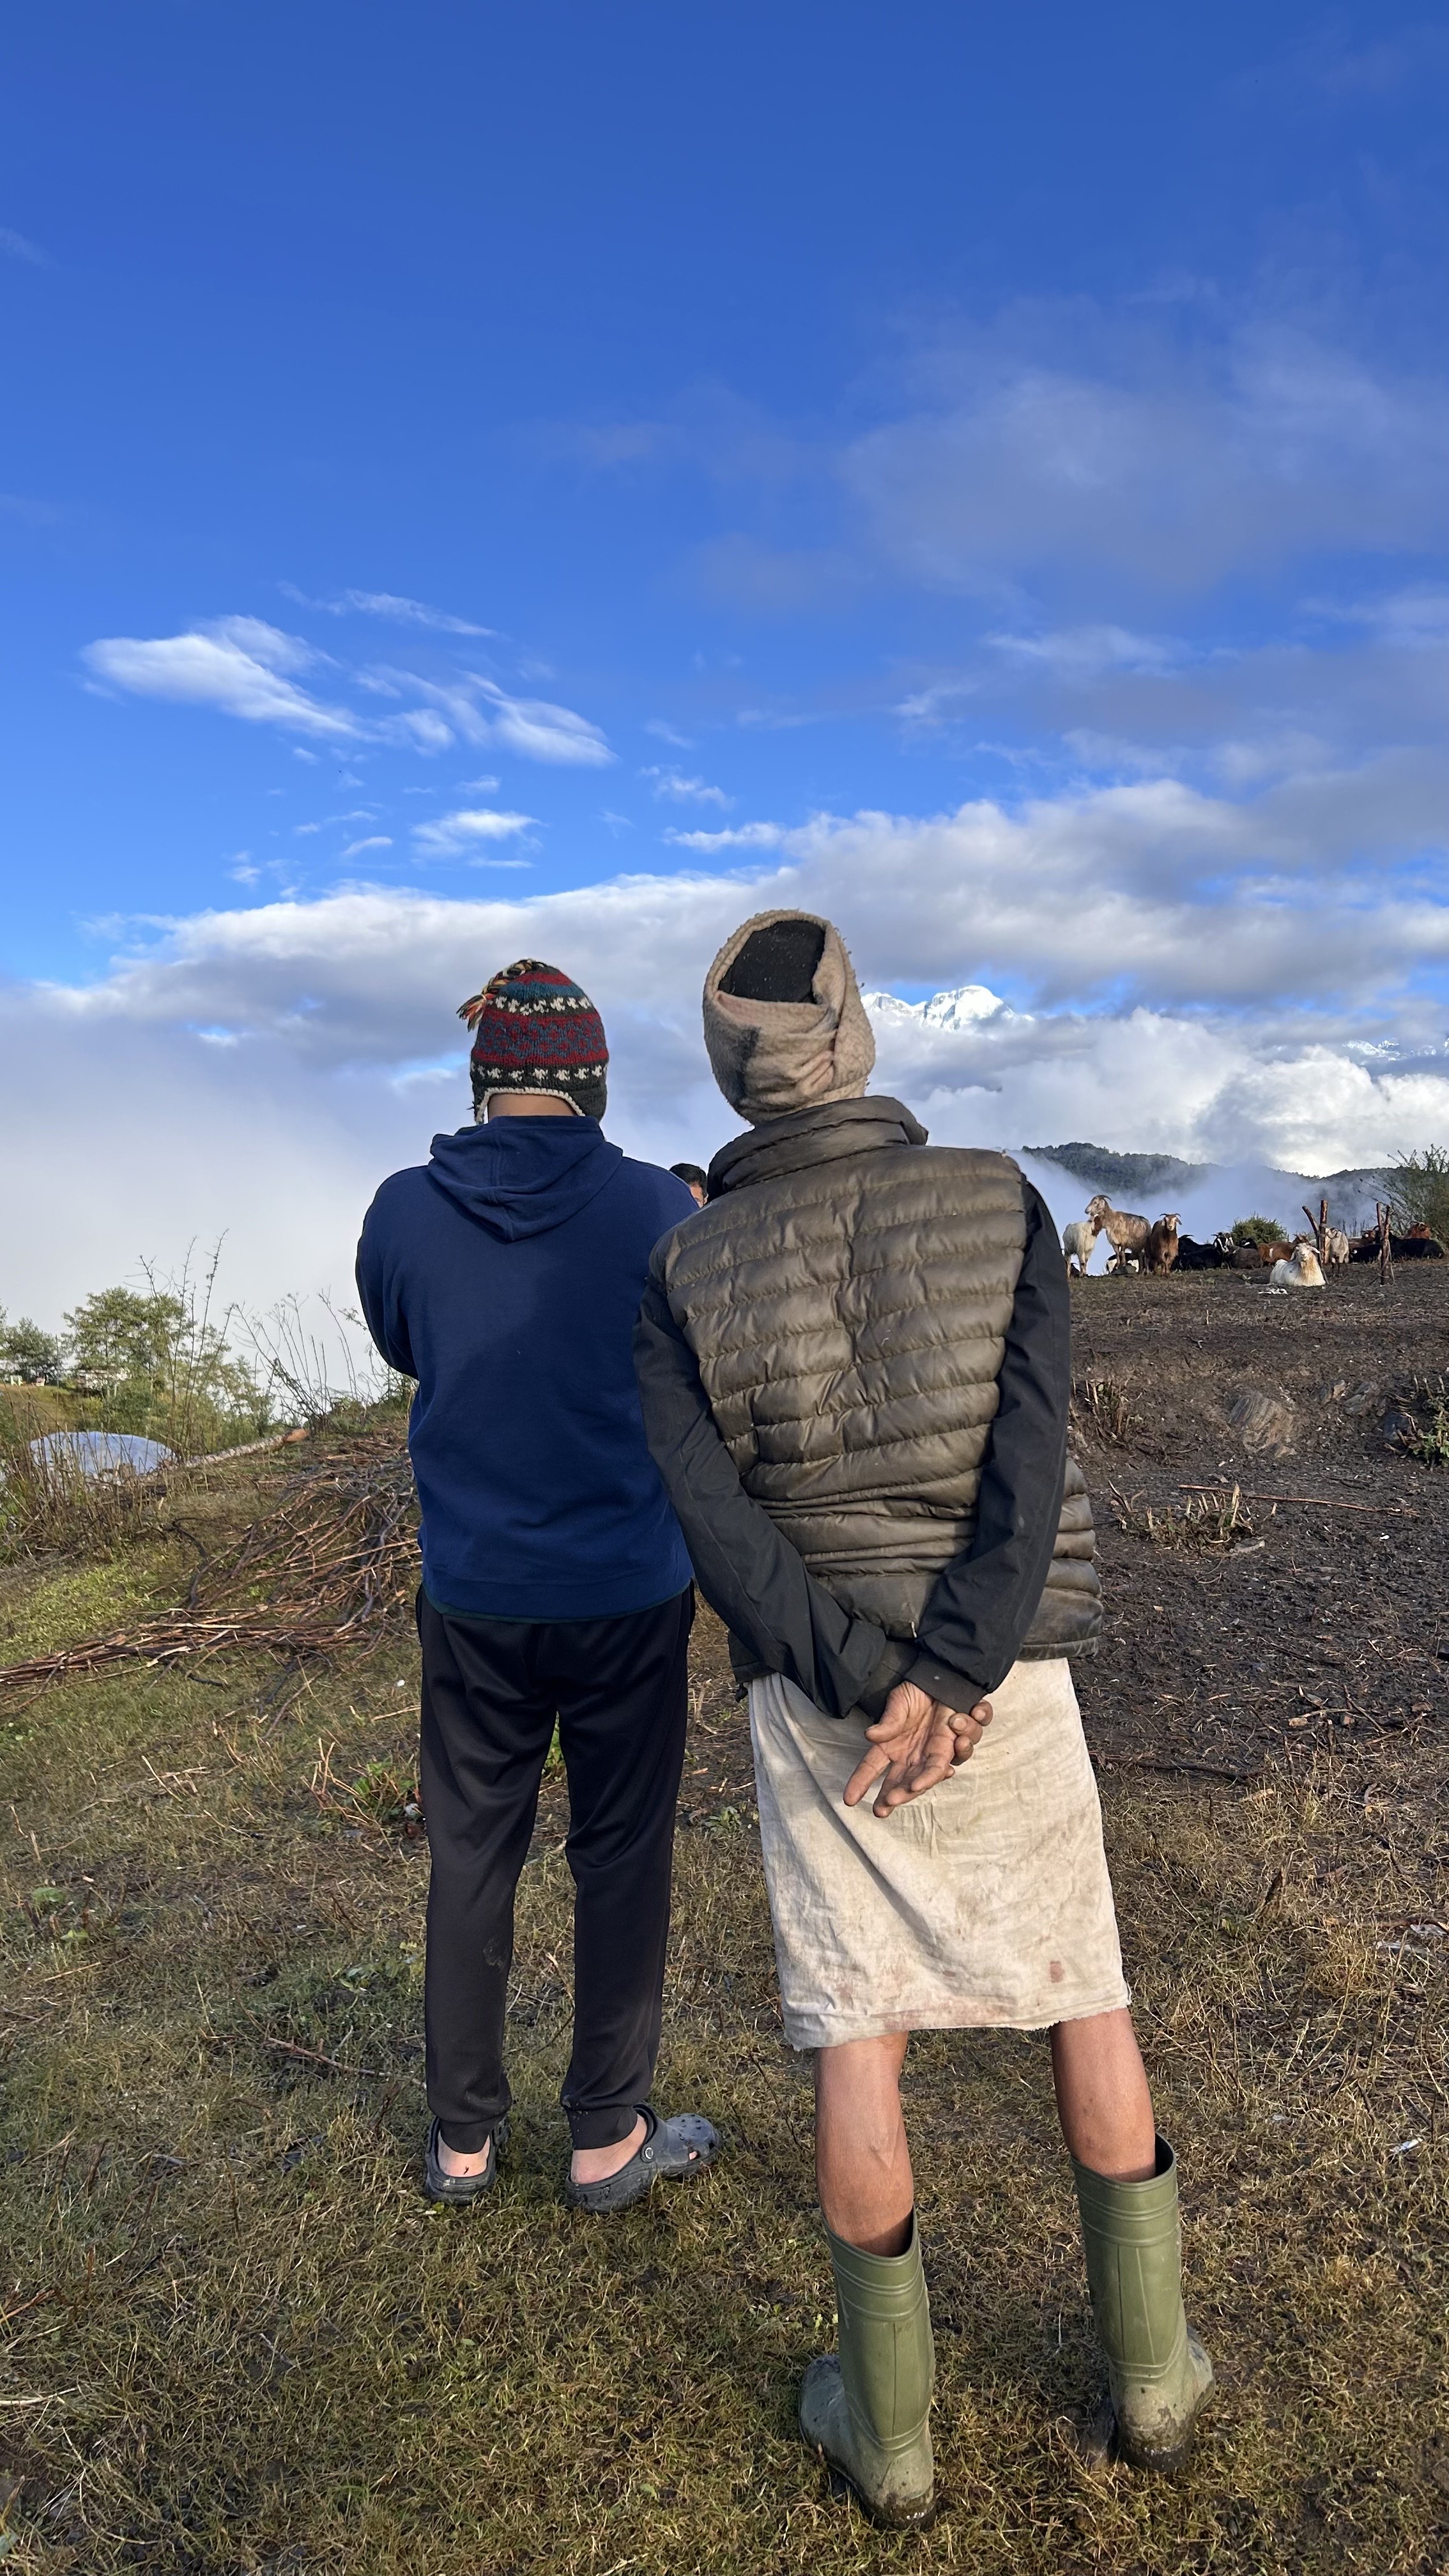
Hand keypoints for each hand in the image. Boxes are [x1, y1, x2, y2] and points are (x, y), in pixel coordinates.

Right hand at [843, 1680, 992, 1818]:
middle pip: (905, 1783)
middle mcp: (913, 1756)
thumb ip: (888, 1723)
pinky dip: (961, 1747)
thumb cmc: (915, 1693)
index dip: (860, 1783)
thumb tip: (870, 1735)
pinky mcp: (956, 1742)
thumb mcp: (898, 1705)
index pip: (872, 1768)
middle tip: (891, 1799)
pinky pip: (963, 1750)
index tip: (848, 1800)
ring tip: (919, 1781)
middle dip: (898, 1794)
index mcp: (891, 1747)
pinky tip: (956, 1738)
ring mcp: (936, 1752)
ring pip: (935, 1773)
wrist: (940, 1678)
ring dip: (929, 1779)